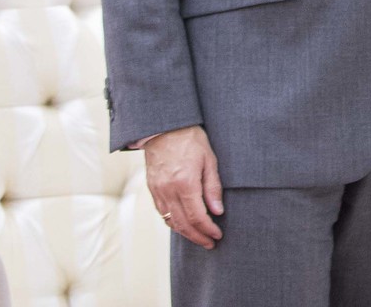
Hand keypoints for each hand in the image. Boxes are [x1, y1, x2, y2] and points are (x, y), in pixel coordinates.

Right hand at [144, 125, 223, 247]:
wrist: (163, 127)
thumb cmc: (190, 139)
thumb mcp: (209, 159)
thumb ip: (212, 187)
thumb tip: (217, 211)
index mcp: (185, 183)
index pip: (197, 217)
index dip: (208, 229)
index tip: (217, 235)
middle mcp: (168, 190)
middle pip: (183, 224)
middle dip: (198, 237)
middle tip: (210, 243)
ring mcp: (158, 191)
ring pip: (171, 221)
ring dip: (185, 233)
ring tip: (199, 237)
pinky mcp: (152, 188)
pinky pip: (162, 212)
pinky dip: (173, 222)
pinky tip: (183, 224)